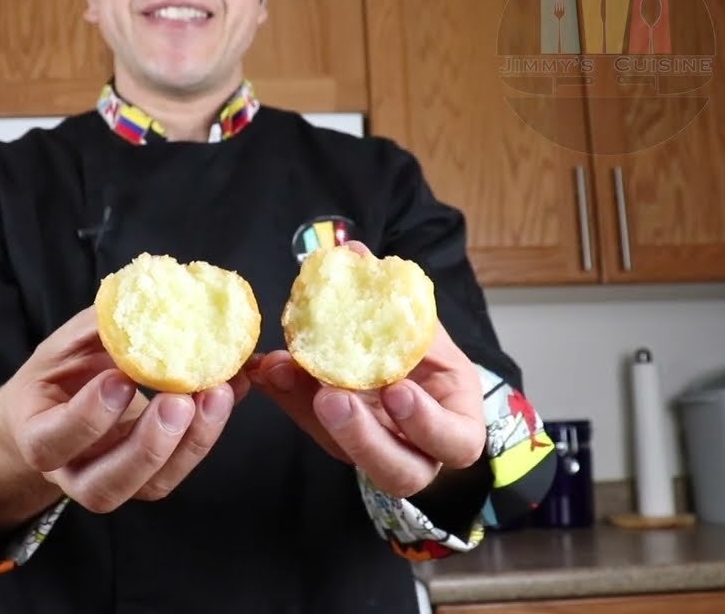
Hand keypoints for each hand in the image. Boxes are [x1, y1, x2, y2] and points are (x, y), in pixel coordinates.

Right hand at [0, 306, 252, 514]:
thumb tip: (156, 295)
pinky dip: (208, 433)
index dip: (87, 417)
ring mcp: (113, 482)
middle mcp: (72, 472)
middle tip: (180, 400)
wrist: (61, 409)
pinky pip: (179, 469)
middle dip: (148, 445)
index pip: (51, 442)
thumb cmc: (62, 374)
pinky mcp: (149, 479)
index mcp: (36, 436)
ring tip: (217, 394)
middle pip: (105, 485)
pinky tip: (227, 394)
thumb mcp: (67, 345)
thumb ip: (101, 329)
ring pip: (151, 486)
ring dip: (191, 442)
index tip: (120, 379)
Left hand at [252, 244, 485, 498]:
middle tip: (330, 396)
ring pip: (350, 461)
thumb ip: (394, 301)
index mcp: (456, 426)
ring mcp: (376, 455)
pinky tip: (267, 368)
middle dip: (362, 436)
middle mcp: (419, 453)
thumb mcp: (424, 330)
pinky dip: (289, 396)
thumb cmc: (430, 357)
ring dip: (318, 419)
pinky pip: (313, 430)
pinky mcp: (339, 443)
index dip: (427, 423)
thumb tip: (355, 252)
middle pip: (399, 472)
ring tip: (286, 374)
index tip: (397, 390)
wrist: (411, 375)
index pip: (456, 443)